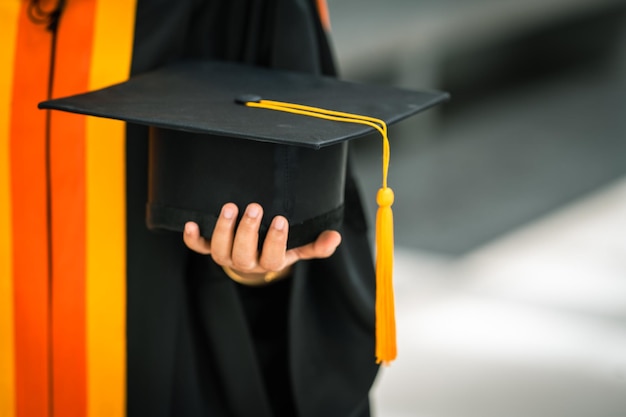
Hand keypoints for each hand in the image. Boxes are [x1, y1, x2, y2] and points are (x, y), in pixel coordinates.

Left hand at [183, 202, 341, 284]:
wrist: (254, 257)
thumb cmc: (279, 248)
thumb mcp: (300, 248)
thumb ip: (317, 245)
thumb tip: (334, 238)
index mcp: (270, 263)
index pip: (273, 258)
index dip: (276, 241)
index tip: (281, 219)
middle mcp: (246, 263)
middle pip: (243, 255)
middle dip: (247, 232)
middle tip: (254, 207)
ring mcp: (227, 256)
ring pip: (220, 251)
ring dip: (223, 230)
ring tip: (230, 207)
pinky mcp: (209, 249)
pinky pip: (198, 247)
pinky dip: (192, 238)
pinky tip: (191, 223)